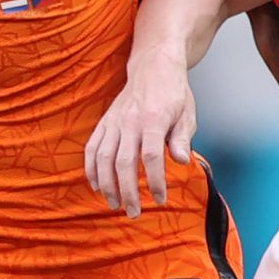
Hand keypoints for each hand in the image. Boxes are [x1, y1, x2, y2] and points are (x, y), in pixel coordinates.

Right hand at [86, 53, 196, 218]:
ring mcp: (114, 121)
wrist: (153, 66)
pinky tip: (97, 186)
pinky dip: (91, 169)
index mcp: (154, 119)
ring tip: (114, 205)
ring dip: (107, 185)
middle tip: (134, 213)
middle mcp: (130, 121)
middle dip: (128, 191)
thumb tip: (182, 162)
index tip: (160, 200)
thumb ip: (182, 139)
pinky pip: (92, 148)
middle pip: (124, 162)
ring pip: (104, 157)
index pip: (152, 156)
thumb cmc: (174, 94)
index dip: (155, 181)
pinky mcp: (104, 122)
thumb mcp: (186, 114)